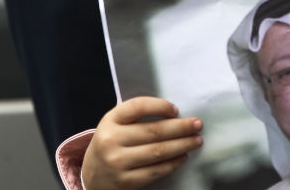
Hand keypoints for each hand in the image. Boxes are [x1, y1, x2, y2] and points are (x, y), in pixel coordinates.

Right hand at [82, 97, 203, 189]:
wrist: (92, 176)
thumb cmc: (111, 144)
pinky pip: (156, 171)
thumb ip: (136, 116)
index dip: (160, 106)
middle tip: (197, 124)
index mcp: (110, 121)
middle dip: (181, 127)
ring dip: (182, 145)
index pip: (138, 107)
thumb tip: (174, 114)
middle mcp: (111, 140)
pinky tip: (183, 156)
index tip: (176, 109)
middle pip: (153, 131)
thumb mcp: (115, 125)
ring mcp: (117, 162)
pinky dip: (173, 163)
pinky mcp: (126, 182)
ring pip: (158, 151)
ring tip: (196, 140)